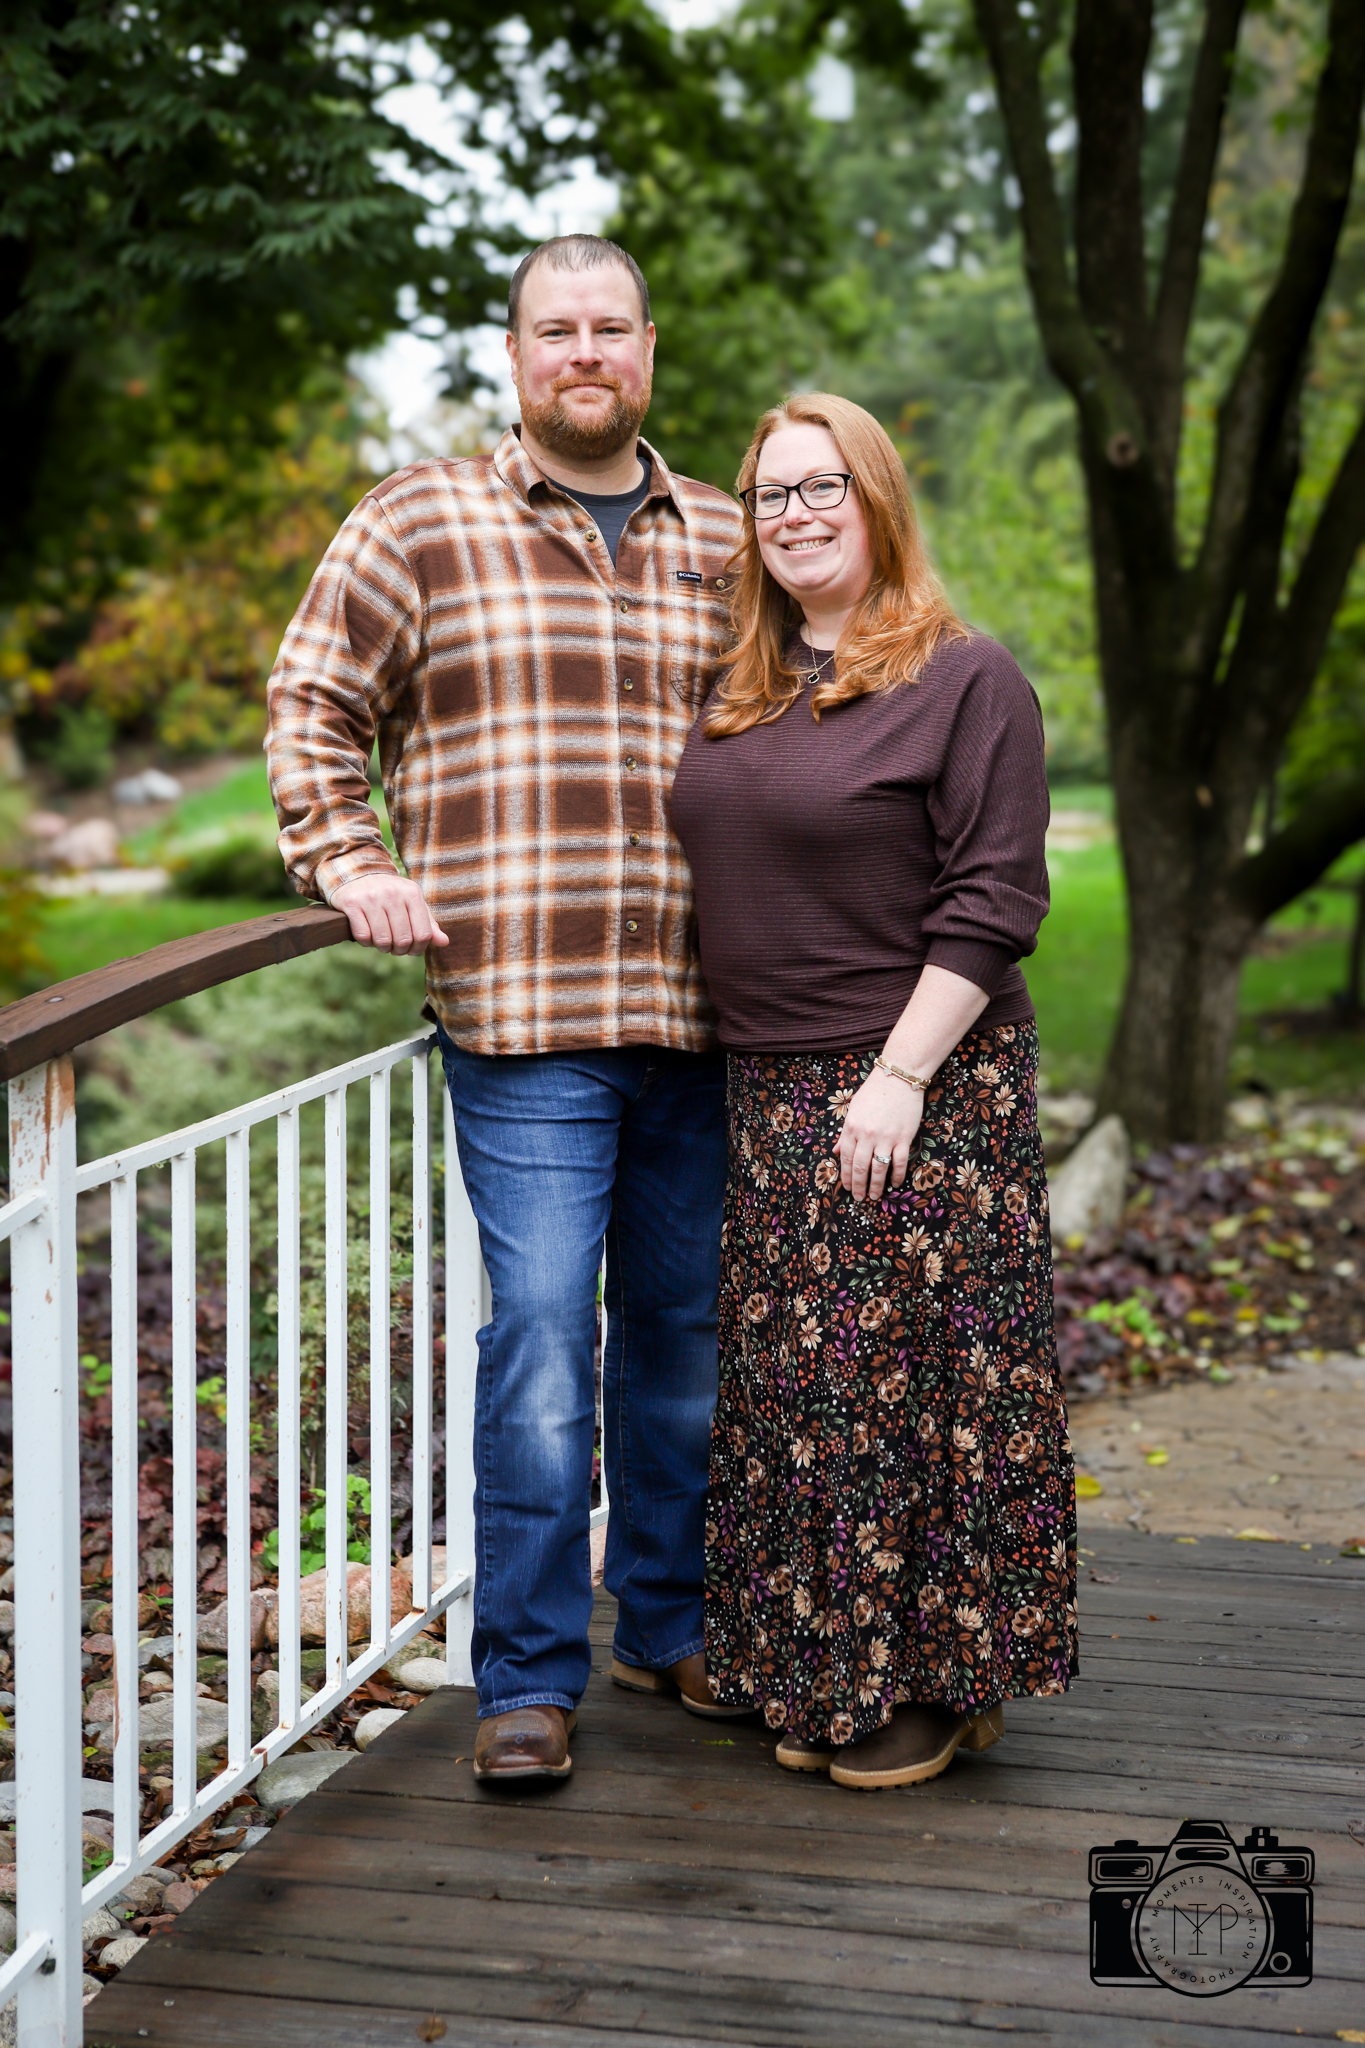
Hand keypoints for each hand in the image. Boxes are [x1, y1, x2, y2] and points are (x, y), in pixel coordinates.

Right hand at [331, 874, 449, 955]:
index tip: (411, 950)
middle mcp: (393, 893)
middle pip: (403, 940)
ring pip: (383, 940)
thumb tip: (444, 942)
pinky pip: (363, 936)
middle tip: (394, 947)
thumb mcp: (412, 904)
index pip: (423, 934)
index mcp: (412, 893)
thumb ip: (428, 923)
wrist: (358, 874)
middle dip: (399, 950)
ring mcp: (371, 897)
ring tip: (381, 942)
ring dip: (382, 948)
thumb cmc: (390, 895)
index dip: (418, 949)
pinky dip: (366, 943)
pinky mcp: (352, 903)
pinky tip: (367, 936)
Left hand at [836, 1069, 923, 1202]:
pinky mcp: (903, 1138)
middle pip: (861, 1167)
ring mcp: (886, 1137)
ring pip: (879, 1169)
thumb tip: (836, 1151)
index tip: (847, 1187)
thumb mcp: (853, 1110)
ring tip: (874, 1196)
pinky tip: (896, 1183)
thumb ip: (845, 1133)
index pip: (846, 1158)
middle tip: (859, 1198)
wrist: (898, 1077)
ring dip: (876, 1185)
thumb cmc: (874, 1092)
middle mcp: (866, 1135)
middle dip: (858, 1186)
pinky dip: (897, 1176)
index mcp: (851, 1127)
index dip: (846, 1176)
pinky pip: (899, 1162)